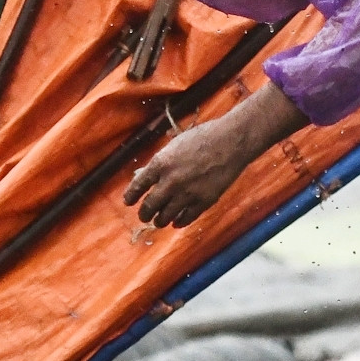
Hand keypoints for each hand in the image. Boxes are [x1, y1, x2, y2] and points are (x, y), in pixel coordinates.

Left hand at [123, 120, 251, 227]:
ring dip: (159, 221)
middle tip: (144, 215)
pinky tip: (176, 222)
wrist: (231, 142)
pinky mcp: (203, 202)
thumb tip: (143, 176)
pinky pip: (185, 218)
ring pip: (165, 217)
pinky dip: (178, 222)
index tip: (128, 202)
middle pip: (149, 206)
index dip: (131, 196)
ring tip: (158, 221)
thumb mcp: (175, 145)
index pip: (138, 186)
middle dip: (144, 213)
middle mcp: (171, 181)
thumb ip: (159, 162)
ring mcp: (187, 194)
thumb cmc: (203, 138)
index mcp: (161, 163)